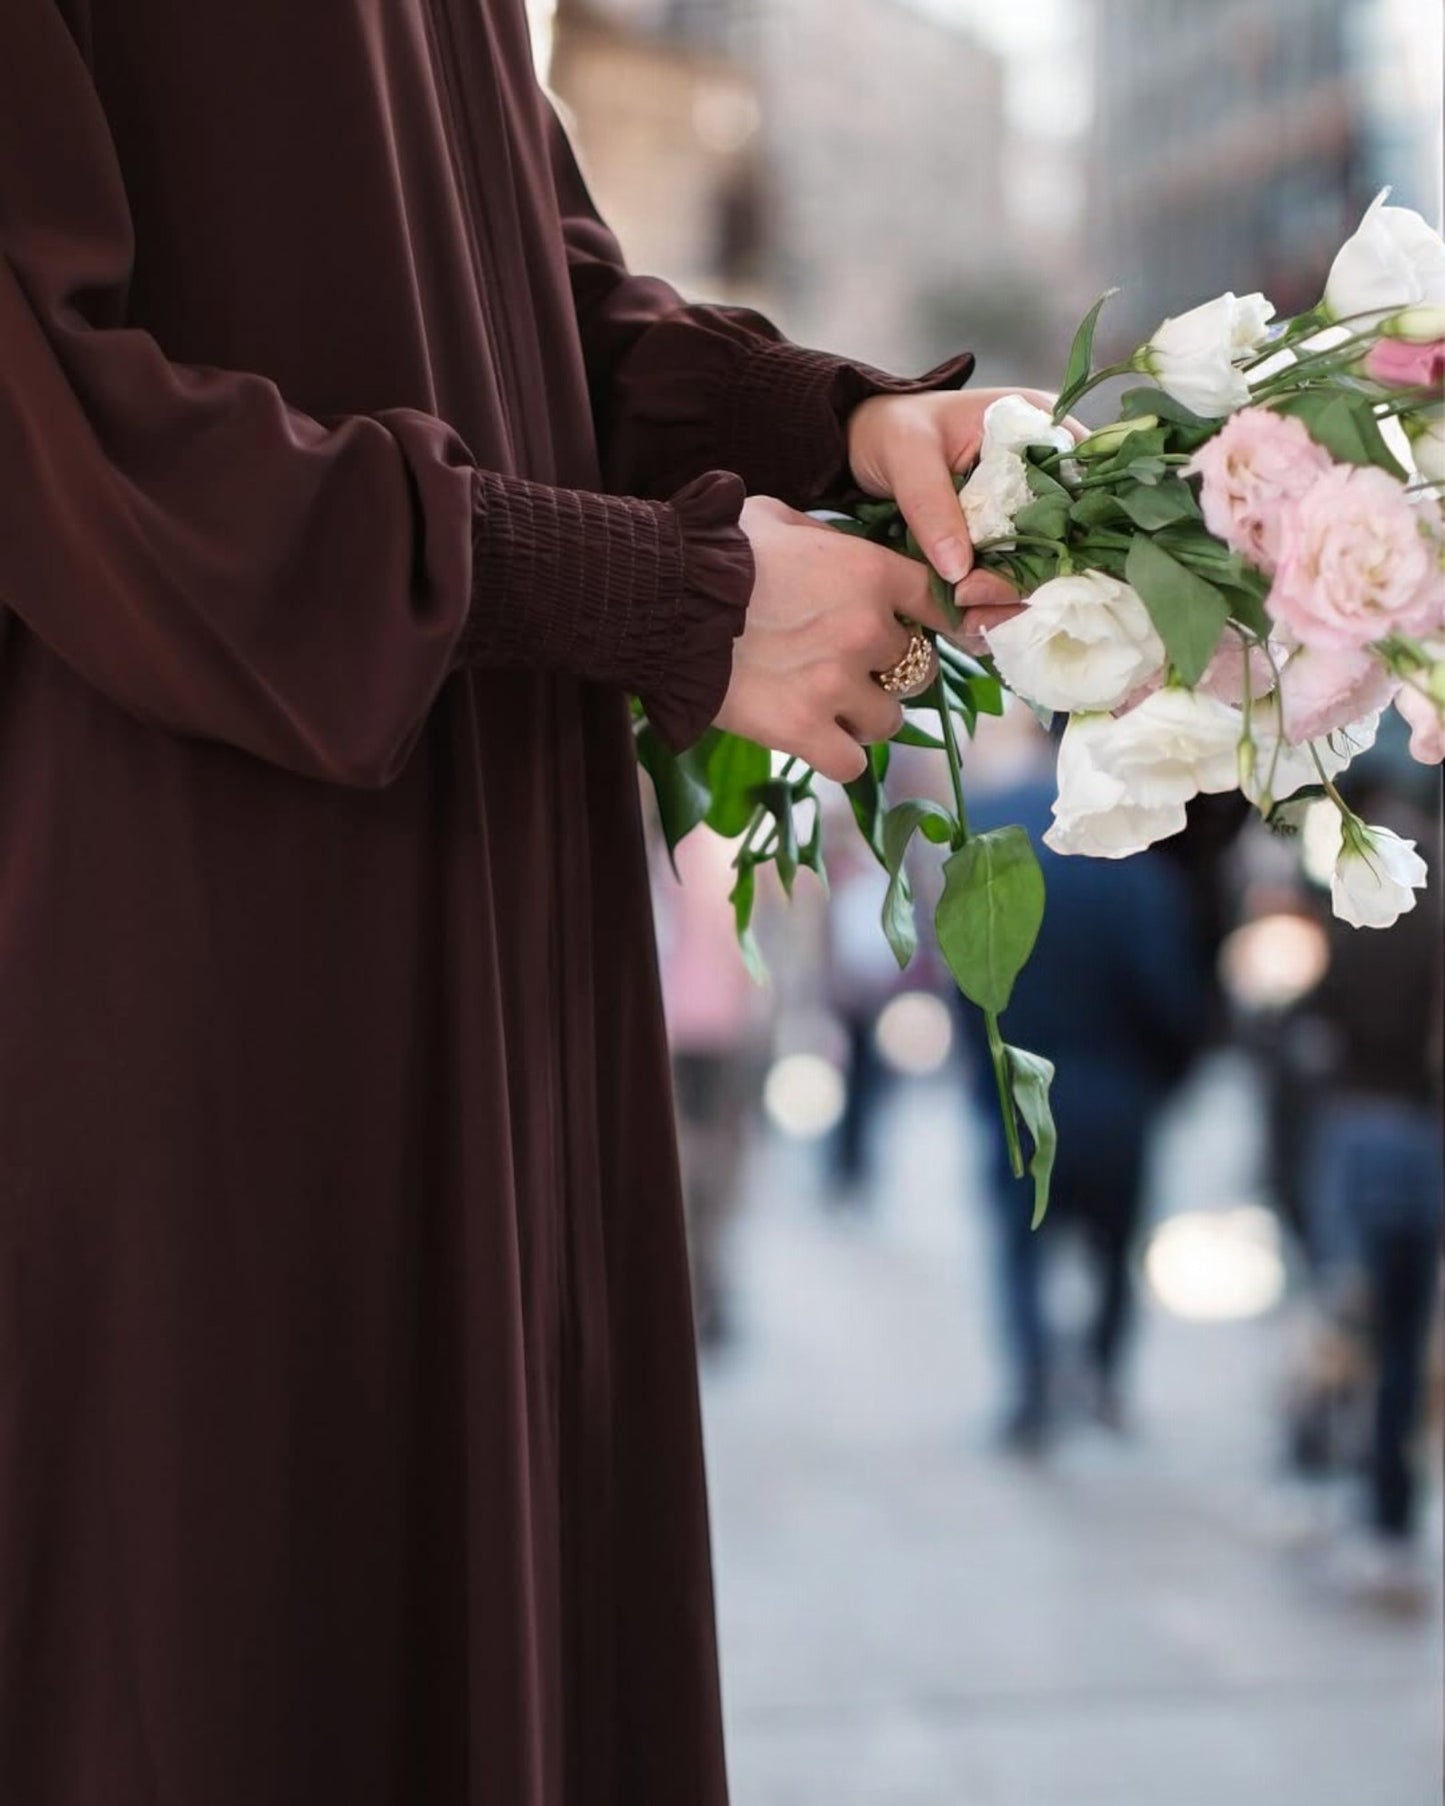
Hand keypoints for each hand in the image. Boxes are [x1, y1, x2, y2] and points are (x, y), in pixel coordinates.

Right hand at [717, 496, 957, 782]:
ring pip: (889, 721)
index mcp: (869, 573)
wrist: (659, 600)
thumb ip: (822, 537)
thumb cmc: (713, 552)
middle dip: (888, 670)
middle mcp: (867, 631)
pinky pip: (851, 764)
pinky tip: (815, 738)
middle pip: (917, 668)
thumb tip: (836, 549)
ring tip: (830, 705)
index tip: (926, 632)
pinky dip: (837, 755)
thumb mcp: (776, 519)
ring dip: (865, 717)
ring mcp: (837, 685)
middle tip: (849, 666)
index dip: (938, 620)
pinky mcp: (803, 730)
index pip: (939, 603)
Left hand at [847, 385, 1084, 598]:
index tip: (1027, 573)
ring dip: (1007, 597)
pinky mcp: (1004, 537)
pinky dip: (992, 600)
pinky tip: (967, 619)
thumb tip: (959, 571)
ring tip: (962, 614)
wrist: (861, 443)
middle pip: (1065, 534)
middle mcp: (1045, 469)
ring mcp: (1026, 507)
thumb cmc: (890, 428)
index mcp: (1039, 427)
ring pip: (1040, 563)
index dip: (1069, 531)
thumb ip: (933, 505)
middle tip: (971, 599)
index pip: (1083, 483)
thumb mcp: (907, 453)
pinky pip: (1011, 574)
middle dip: (1027, 577)